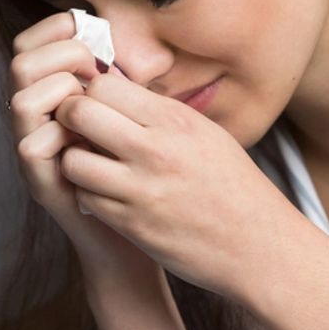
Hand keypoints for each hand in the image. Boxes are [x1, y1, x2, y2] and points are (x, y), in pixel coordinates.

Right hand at [8, 13, 154, 271]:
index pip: (32, 43)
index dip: (56, 27)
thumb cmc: (134, 171)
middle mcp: (37, 120)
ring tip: (93, 104)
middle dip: (61, 55)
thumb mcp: (129, 116)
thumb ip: (120, 80)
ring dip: (60, 92)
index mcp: (54, 97)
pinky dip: (60, 137)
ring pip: (20, 102)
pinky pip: (32, 149)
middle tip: (97, 70)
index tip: (92, 28)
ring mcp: (36, 152)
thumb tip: (129, 39)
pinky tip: (90, 140)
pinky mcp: (42, 183)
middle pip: (20, 64)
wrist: (132, 235)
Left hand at [51, 73, 310, 296]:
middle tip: (78, 130)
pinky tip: (105, 193)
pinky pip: (85, 198)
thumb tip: (114, 90)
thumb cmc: (233, 186)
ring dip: (74, 160)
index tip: (95, 103)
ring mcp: (141, 190)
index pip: (105, 85)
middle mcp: (156, 150)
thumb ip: (159, 113)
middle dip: (70, 118)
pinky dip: (87, 193)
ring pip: (72, 160)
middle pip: (79, 113)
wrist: (258, 244)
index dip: (91, 92)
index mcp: (176, 120)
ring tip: (90, 163)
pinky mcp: (132, 225)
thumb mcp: (205, 133)